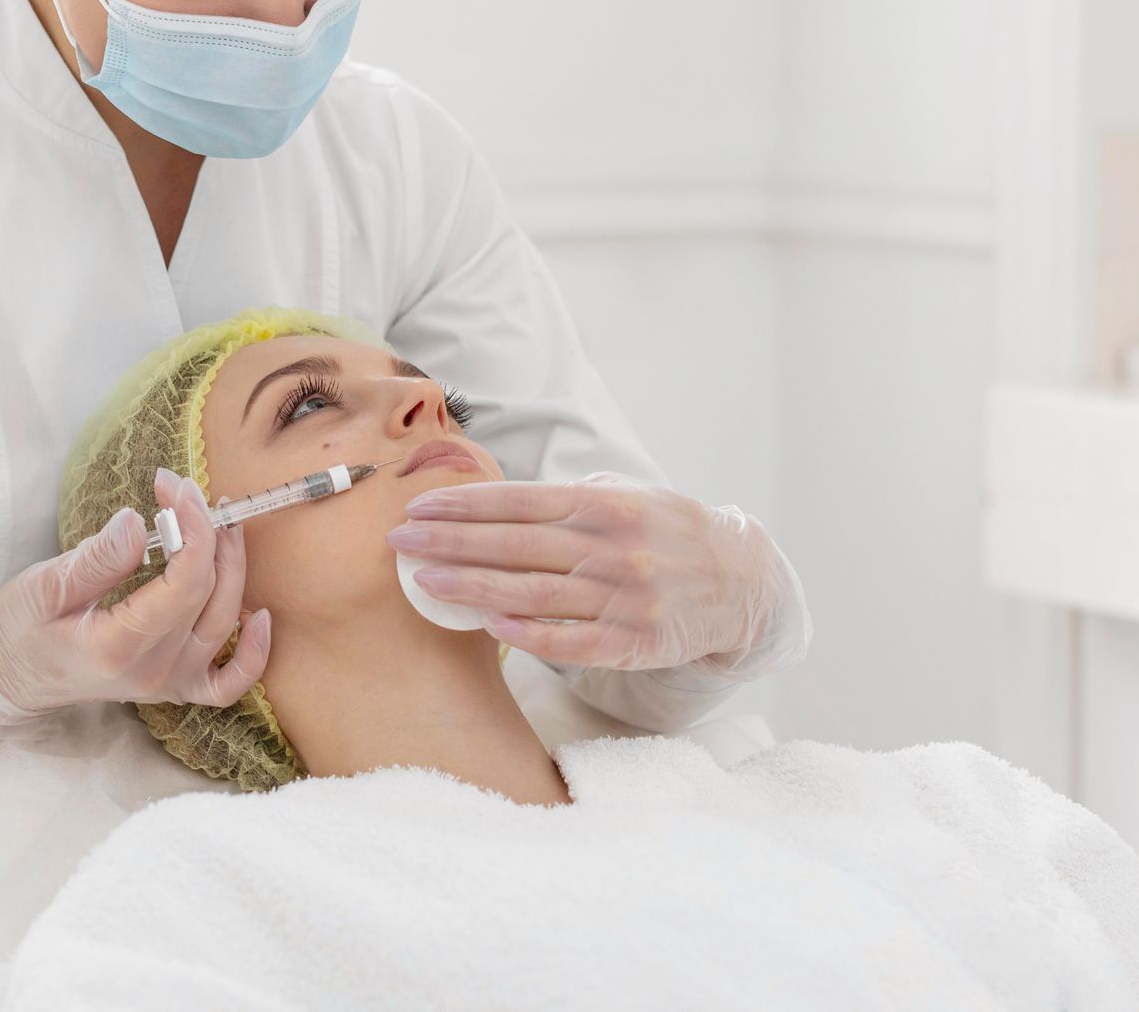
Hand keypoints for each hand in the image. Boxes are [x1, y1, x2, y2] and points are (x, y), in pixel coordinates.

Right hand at [0, 467, 271, 738]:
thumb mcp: (43, 588)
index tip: (172, 485)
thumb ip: (96, 559)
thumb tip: (136, 521)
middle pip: (209, 596)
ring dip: (233, 569)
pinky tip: (258, 617)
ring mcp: (167, 684)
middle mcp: (151, 673)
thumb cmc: (17, 630)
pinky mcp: (173, 688)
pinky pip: (229, 683)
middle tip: (187, 491)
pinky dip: (254, 655)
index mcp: (119, 647)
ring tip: (222, 523)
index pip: (184, 583)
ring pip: (225, 624)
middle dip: (208, 533)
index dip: (191, 526)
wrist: (6, 677)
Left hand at [385, 472, 806, 676]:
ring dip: (471, 587)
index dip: (463, 505)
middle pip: (514, 545)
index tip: (418, 508)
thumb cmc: (667, 531)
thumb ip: (569, 499)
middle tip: (398, 541)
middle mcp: (611, 548)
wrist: (740, 580)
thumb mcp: (627, 495)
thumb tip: (496, 502)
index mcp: (603, 505)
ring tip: (424, 582)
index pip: (518, 503)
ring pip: (532, 593)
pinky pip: (570, 643)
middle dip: (450, 542)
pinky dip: (527, 636)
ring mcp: (622, 597)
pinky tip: (488, 627)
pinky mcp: (632, 641)